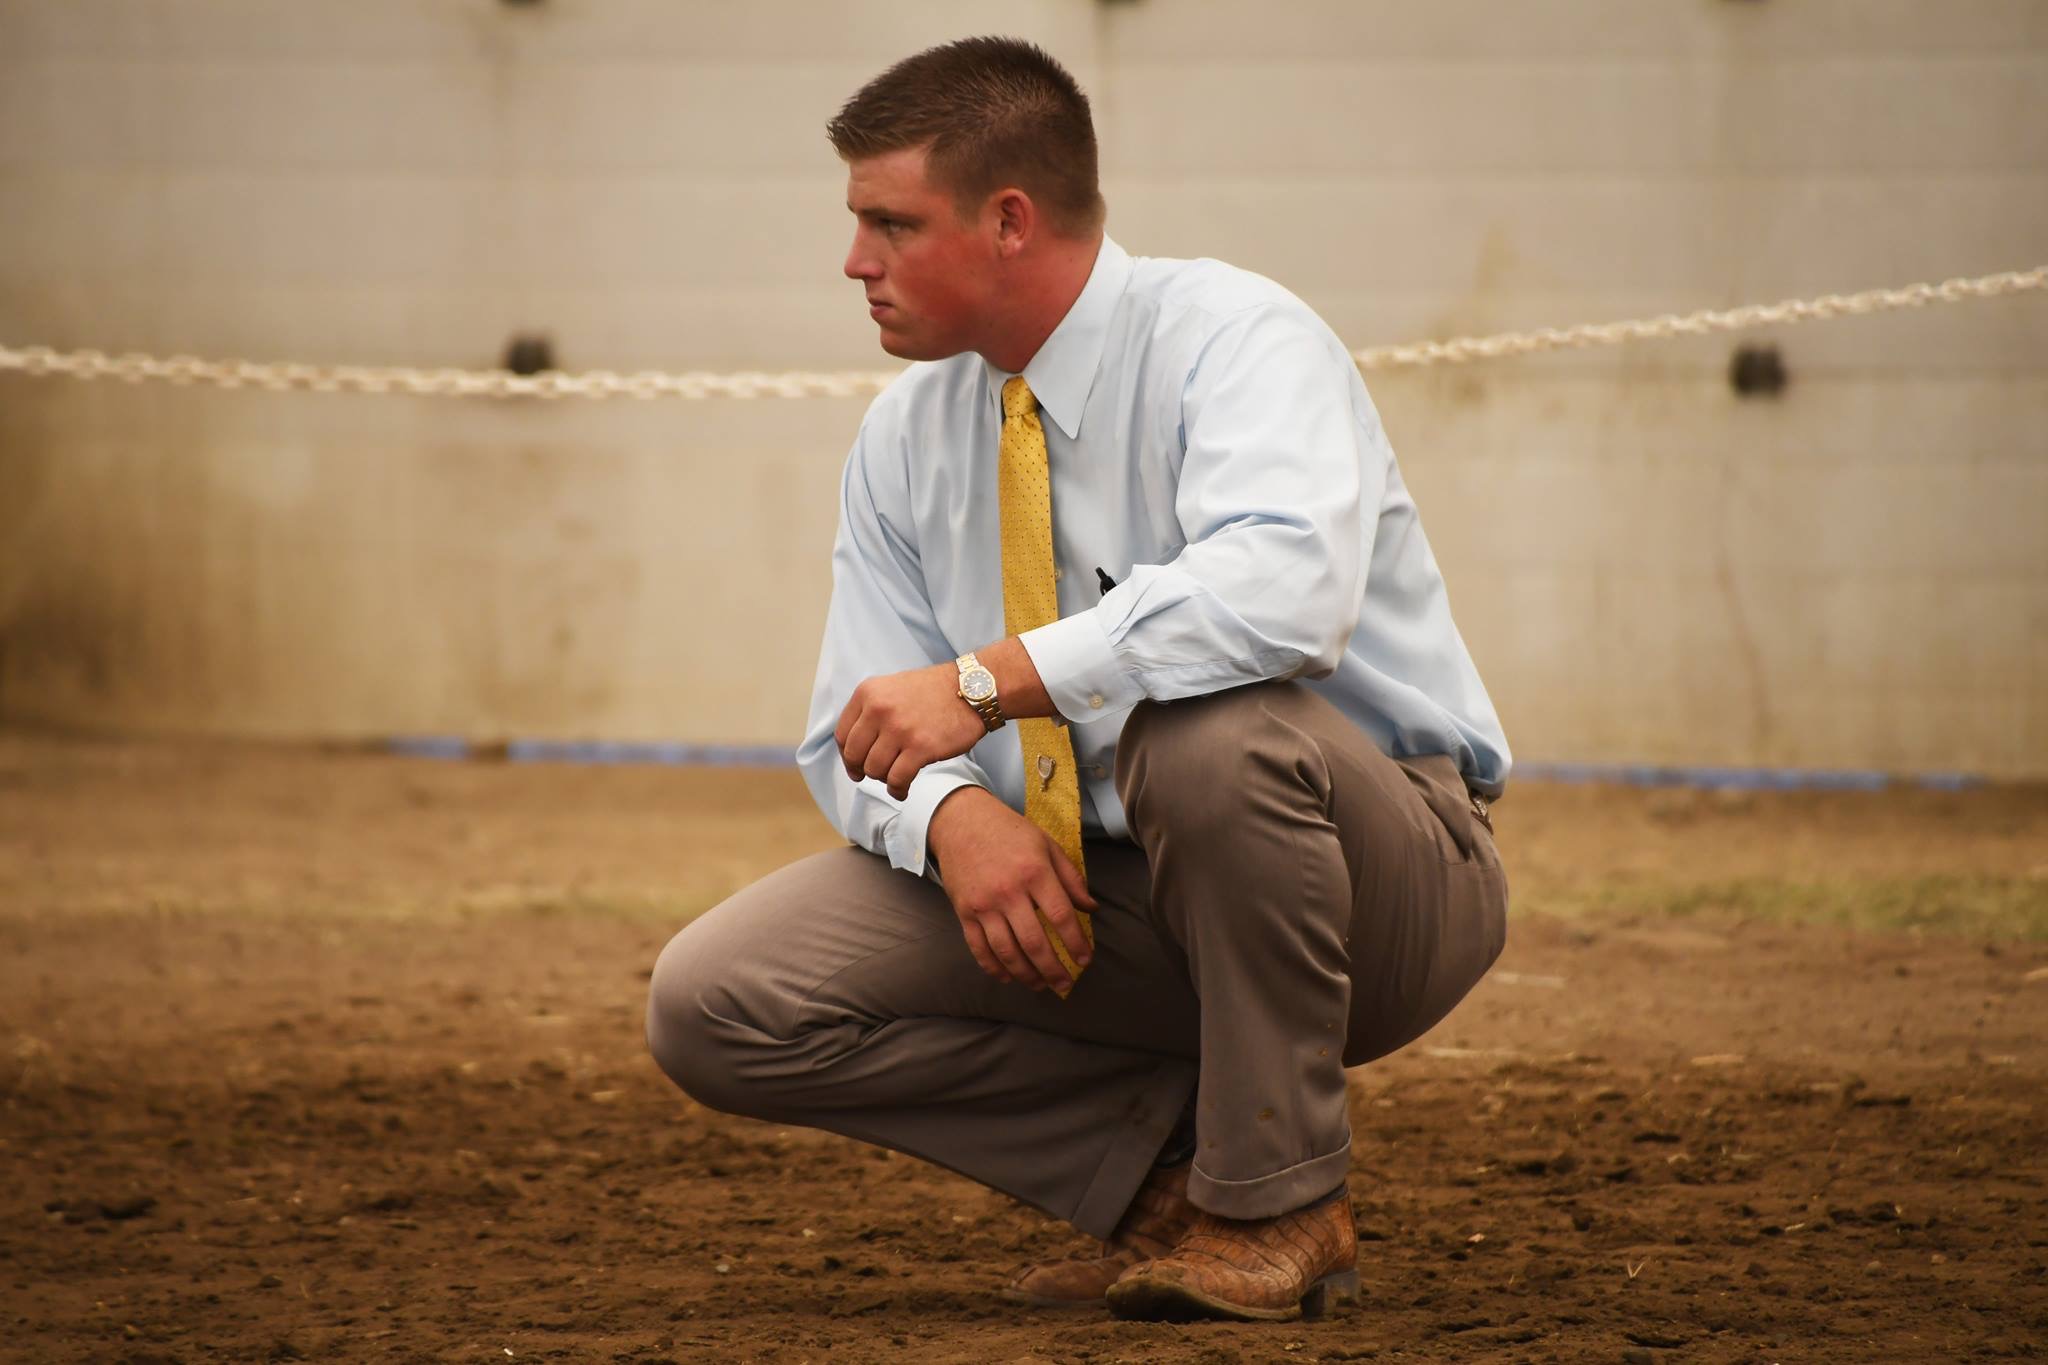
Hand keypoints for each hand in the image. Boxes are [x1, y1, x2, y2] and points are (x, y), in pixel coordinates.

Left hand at [835, 661, 988, 799]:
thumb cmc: (933, 692)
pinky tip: (902, 790)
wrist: (971, 689)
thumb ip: (870, 710)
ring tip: (894, 779)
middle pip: (855, 755)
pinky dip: (897, 790)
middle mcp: (879, 709)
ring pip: (874, 770)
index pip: (843, 735)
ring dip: (882, 779)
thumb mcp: (892, 688)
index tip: (855, 765)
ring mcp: (900, 729)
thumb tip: (854, 746)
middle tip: (872, 775)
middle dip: (862, 770)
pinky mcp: (921, 747)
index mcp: (868, 693)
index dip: (847, 756)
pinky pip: (897, 779)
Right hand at [928, 788, 1096, 993]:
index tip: (1085, 960)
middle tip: (1065, 985)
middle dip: (1053, 969)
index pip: (1061, 916)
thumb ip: (1071, 878)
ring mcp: (984, 904)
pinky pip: (979, 948)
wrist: (960, 821)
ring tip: (1040, 985)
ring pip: (1007, 951)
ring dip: (1025, 974)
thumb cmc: (1009, 831)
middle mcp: (1009, 891)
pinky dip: (994, 968)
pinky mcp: (964, 912)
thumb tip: (1092, 909)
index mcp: (1035, 872)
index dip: (1076, 943)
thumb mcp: (1047, 845)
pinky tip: (1008, 977)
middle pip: (1034, 942)